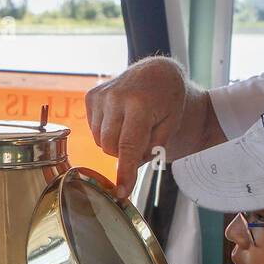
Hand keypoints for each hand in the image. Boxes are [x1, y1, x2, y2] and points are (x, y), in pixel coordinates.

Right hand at [85, 56, 189, 196]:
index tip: (121, 192)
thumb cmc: (168, 100)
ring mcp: (102, 96)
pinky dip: (106, 131)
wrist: (156, 71)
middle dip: (124, 153)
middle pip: (110, 146)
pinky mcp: (92, 96)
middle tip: (141, 141)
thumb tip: (130, 170)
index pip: (128, 146)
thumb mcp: (171, 124)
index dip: (125, 172)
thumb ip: (152, 148)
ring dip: (115, 142)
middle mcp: (116, 98)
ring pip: (100, 140)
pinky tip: (120, 118)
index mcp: (140, 104)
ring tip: (131, 126)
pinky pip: (94, 129)